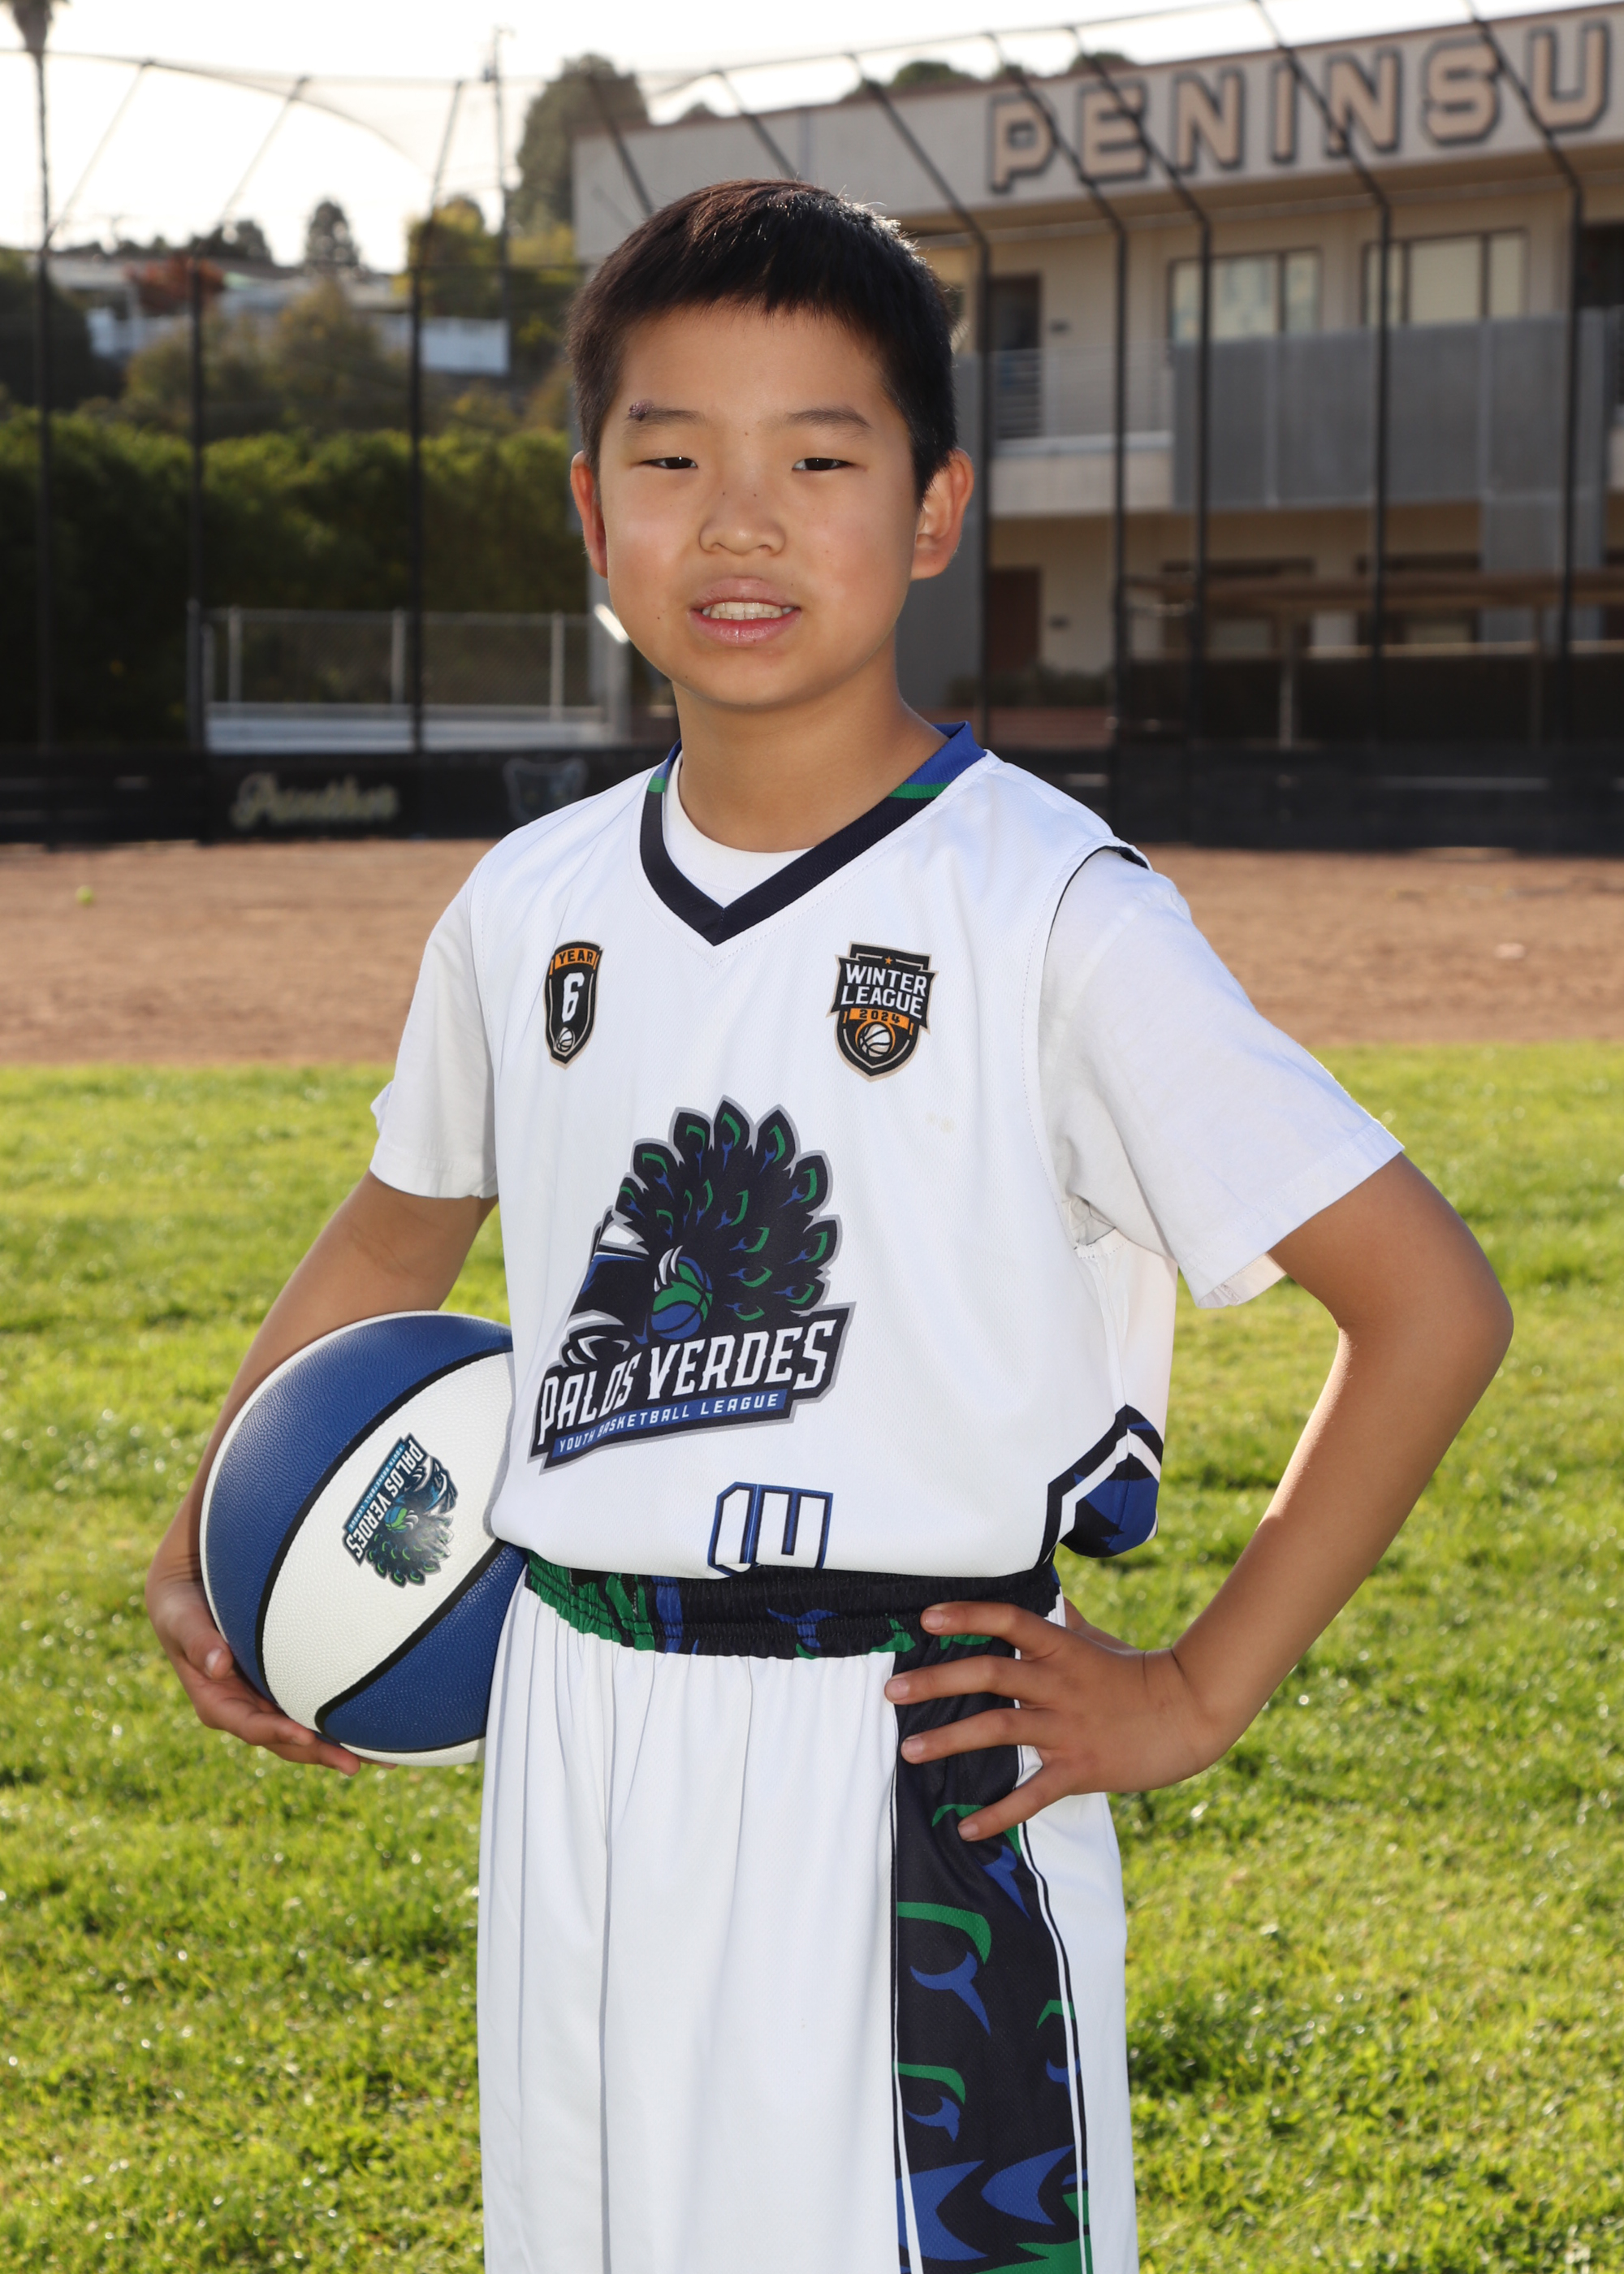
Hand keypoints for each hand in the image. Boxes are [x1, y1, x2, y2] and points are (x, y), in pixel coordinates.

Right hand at [146, 1502, 363, 1775]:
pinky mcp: (285, 1679)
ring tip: (381, 1757)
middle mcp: (245, 1703)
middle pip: (283, 1737)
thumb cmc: (182, 1597)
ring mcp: (266, 1694)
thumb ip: (195, 1638)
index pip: (248, 1724)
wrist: (195, 1576)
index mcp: (216, 1698)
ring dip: (338, 1742)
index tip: (306, 1737)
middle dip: (317, 1752)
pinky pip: (314, 1700)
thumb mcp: (178, 1613)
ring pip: (304, 1725)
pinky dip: (342, 1713)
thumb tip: (217, 1665)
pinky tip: (378, 1721)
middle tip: (355, 1762)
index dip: (276, 1733)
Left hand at [883, 1597, 1220, 1841]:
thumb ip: (1063, 1621)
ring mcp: (1067, 1727)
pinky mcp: (1079, 1769)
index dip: (966, 1616)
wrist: (1189, 1712)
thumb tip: (1040, 1593)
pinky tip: (966, 1829)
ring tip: (909, 1751)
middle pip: (989, 1674)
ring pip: (999, 1729)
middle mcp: (1058, 1684)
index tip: (925, 1619)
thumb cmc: (1139, 1671)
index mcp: (1063, 1647)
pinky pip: (1031, 1795)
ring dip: (949, 1741)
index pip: (1008, 1621)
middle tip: (892, 1691)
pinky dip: (998, 1815)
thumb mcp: (1098, 1639)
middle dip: (936, 1681)